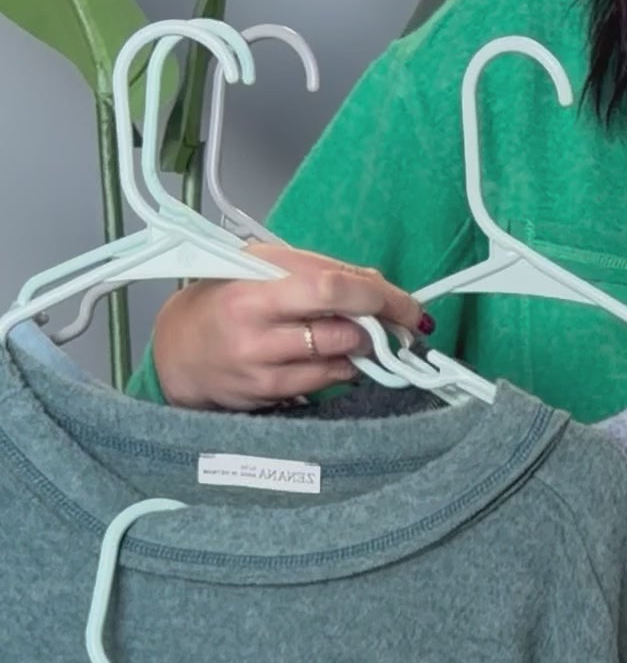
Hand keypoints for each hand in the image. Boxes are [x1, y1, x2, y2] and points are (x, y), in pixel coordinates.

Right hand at [149, 241, 435, 408]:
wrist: (180, 350)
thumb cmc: (226, 299)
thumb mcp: (262, 267)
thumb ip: (318, 271)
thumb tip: (377, 283)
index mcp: (255, 285)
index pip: (330, 288)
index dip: (379, 297)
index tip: (410, 305)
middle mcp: (255, 326)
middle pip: (340, 331)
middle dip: (378, 328)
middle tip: (394, 325)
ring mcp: (260, 365)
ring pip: (338, 361)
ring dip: (362, 350)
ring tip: (359, 338)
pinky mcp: (266, 395)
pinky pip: (323, 383)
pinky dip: (341, 370)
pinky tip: (334, 359)